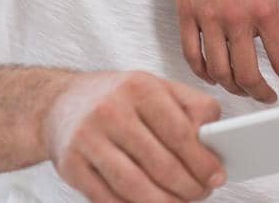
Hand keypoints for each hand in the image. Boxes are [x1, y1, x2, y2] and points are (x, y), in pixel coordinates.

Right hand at [43, 70, 225, 202]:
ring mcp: (87, 139)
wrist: (61, 103)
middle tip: (201, 193)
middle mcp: (111, 110)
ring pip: (134, 185)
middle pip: (160, 163)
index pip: (180, 133)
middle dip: (188, 186)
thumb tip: (215, 138)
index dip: (202, 161)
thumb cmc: (118, 97)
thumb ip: (191, 107)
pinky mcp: (71, 165)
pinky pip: (108, 198)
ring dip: (164, 202)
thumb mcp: (156, 87)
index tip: (216, 176)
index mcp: (139, 87)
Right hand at [162, 0, 278, 102]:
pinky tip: (214, 75)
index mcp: (263, 5)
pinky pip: (192, 56)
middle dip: (261, 94)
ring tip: (244, 88)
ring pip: (219, 71)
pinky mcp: (185, 14)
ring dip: (233, 87)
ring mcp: (206, 18)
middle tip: (269, 98)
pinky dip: (203, 73)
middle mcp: (234, 17)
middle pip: (247, 74)